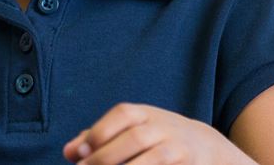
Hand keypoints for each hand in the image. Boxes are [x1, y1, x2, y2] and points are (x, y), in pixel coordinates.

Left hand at [63, 103, 253, 164]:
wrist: (205, 147)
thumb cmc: (153, 138)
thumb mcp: (128, 129)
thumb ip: (96, 138)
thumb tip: (69, 152)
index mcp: (144, 114)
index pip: (122, 115)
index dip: (99, 133)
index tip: (79, 154)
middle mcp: (164, 127)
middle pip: (136, 139)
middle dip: (107, 158)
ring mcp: (179, 148)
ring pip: (154, 159)